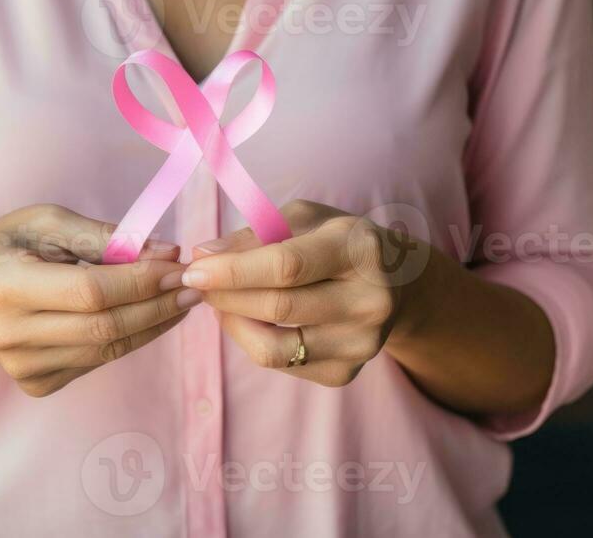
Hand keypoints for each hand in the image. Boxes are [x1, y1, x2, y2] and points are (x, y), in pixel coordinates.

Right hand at [0, 204, 198, 397]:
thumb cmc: (5, 245)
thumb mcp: (44, 221)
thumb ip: (102, 236)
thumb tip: (163, 251)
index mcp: (5, 287)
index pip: (89, 292)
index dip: (140, 280)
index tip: (178, 263)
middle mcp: (9, 335)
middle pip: (104, 327)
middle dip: (158, 305)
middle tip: (194, 283)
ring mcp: (21, 367)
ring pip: (106, 350)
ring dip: (154, 323)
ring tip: (183, 297)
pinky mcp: (36, 384)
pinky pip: (97, 362)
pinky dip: (131, 338)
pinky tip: (150, 315)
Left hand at [185, 200, 429, 387]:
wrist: (397, 282)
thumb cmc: (339, 239)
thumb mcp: (306, 218)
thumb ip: (256, 233)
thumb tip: (205, 256)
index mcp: (361, 250)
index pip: (288, 266)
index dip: (234, 270)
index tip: (194, 267)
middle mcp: (369, 301)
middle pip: (278, 307)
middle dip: (224, 294)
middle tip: (196, 280)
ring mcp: (361, 344)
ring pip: (274, 348)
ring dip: (232, 323)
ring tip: (218, 300)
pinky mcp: (346, 374)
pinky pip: (282, 364)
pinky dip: (253, 340)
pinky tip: (248, 317)